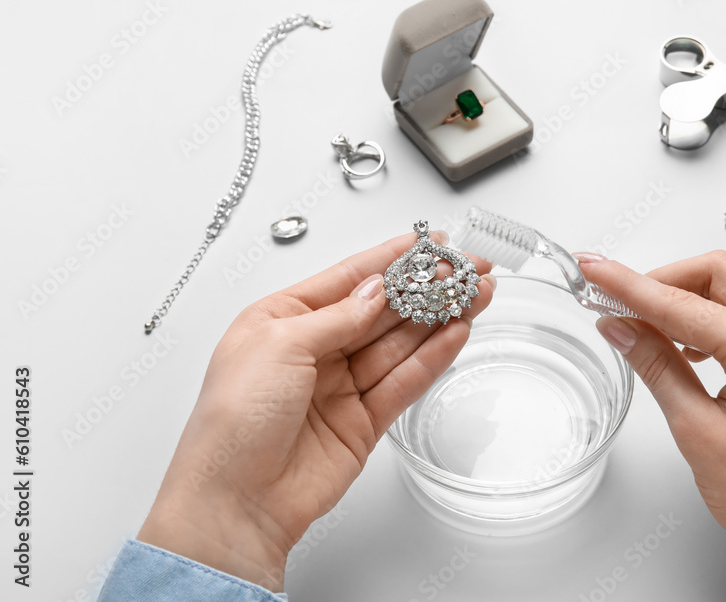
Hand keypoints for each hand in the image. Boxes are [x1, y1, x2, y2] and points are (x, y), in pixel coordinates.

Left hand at [138, 231, 494, 591]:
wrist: (236, 501)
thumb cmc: (232, 422)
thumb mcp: (280, 345)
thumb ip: (338, 316)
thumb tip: (377, 290)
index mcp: (281, 320)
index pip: (348, 278)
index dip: (391, 258)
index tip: (429, 243)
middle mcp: (312, 350)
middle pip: (381, 309)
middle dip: (424, 287)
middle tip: (464, 269)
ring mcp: (340, 386)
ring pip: (399, 343)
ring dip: (437, 317)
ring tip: (473, 295)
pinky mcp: (363, 421)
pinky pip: (404, 381)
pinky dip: (432, 358)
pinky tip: (455, 334)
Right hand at [577, 250, 725, 587]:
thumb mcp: (696, 429)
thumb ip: (657, 365)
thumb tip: (621, 326)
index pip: (682, 302)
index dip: (629, 285)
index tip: (594, 270)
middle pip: (716, 273)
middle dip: (662, 279)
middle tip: (617, 299)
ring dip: (685, 298)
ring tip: (643, 327)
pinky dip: (710, 317)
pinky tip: (682, 345)